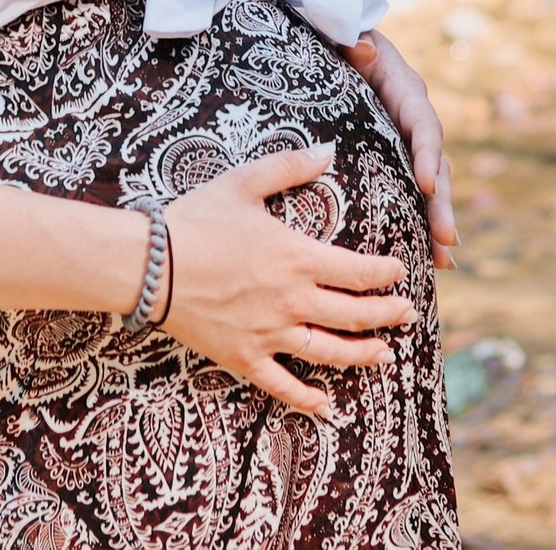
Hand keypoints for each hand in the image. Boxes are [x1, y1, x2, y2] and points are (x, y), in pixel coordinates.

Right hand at [155, 147, 414, 417]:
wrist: (147, 265)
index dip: (386, 275)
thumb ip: (289, 166)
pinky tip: (326, 406)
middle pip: (355, 315)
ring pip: (330, 352)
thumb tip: (327, 149)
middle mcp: (292, 301)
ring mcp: (269, 334)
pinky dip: (308, 399)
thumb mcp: (242, 182)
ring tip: (385, 355)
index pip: (359, 271)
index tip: (399, 273)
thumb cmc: (194, 220)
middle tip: (407, 314)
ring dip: (364, 355)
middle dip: (388, 315)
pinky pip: (283, 385)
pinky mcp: (243, 357)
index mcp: (297, 258)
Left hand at [346, 30, 459, 269]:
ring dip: (436, 223)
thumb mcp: (345, 31)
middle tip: (447, 240)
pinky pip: (411, 192)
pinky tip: (427, 259)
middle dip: (441, 204)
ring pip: (429, 186)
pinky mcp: (394, 159)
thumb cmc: (339, 36)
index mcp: (405, 90)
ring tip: (443, 262)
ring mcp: (406, 142)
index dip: (427, 153)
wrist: (338, 38)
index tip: (427, 183)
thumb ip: (352, 37)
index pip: (423, 124)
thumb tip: (363, 47)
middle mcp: (414, 120)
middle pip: (435, 165)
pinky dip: (420, 223)